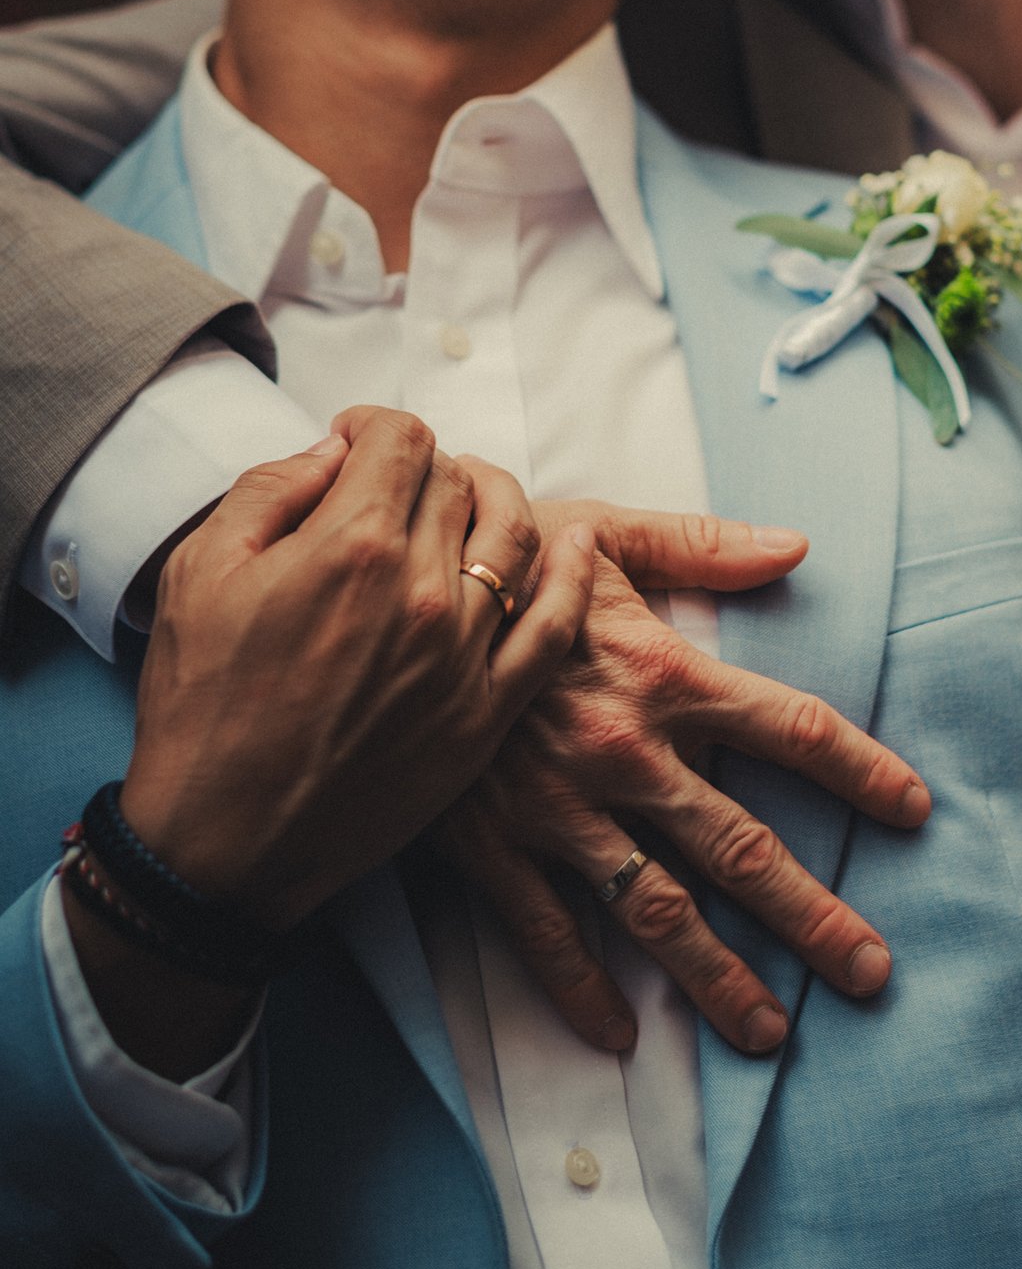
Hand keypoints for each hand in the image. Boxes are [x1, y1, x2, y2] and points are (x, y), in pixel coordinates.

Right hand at [121, 410, 592, 931]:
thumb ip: (271, 488)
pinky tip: (576, 540)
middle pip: (455, 480)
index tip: (354, 445)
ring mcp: (463, 653)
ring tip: (468, 497)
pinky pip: (555, 625)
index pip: (402, 438)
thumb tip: (334, 451)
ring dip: (496, 497)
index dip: (375, 427)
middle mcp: (421, 590)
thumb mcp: (198, 572)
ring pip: (515, 533)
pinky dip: (574, 572)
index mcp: (351, 545)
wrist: (223, 841)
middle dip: (422, 467)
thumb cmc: (200, 707)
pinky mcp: (486, 711)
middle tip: (392, 487)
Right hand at [427, 500, 928, 1055]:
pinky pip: (546, 933)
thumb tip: (797, 546)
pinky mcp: (489, 844)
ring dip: (719, 979)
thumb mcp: (604, 532)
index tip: (913, 810)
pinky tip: (620, 1035)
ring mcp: (558, 808)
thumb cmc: (504, 557)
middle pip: (743, 849)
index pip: (791, 729)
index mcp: (664, 672)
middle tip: (871, 976)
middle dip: (814, 919)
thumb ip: (702, 544)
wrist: (385, 596)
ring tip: (772, 1034)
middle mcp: (626, 751)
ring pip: (659, 912)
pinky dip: (581, 989)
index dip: (861, 771)